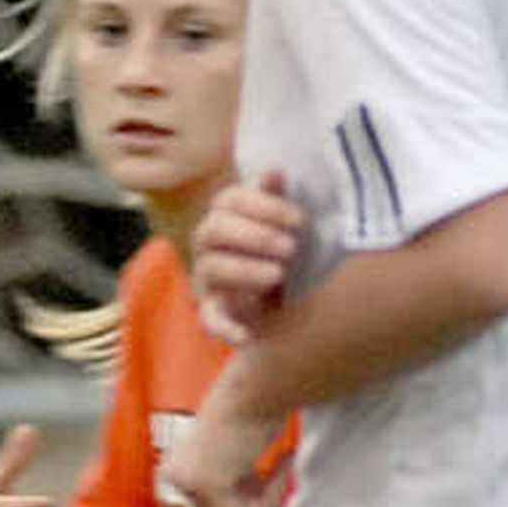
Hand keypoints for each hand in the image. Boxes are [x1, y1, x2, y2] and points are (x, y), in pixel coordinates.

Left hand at [165, 376, 290, 506]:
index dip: (249, 504)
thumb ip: (230, 490)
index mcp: (177, 470)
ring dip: (267, 504)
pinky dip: (271, 497)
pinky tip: (280, 463)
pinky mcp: (205, 484)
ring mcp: (186, 481)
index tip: (271, 471)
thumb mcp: (237, 459)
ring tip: (281, 467)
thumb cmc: (258, 410)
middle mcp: (174, 476)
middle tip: (279, 474)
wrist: (261, 382)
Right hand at [195, 167, 301, 344]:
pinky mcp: (214, 310)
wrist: (285, 293)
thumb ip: (276, 198)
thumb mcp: (285, 222)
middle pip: (214, 229)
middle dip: (255, 236)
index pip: (229, 199)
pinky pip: (210, 320)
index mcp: (225, 215)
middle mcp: (208, 244)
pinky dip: (225, 329)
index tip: (300, 219)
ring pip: (212, 268)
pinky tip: (247, 337)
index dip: (263, 206)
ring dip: (246, 269)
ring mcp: (207, 278)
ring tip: (279, 274)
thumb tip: (274, 170)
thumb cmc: (285, 247)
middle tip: (292, 247)